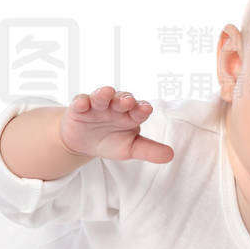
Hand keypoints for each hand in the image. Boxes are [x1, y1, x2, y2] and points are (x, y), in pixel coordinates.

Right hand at [59, 86, 173, 163]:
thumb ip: (149, 150)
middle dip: (125, 99)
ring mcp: (98, 105)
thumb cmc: (111, 141)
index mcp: (131, 115)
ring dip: (104, 94)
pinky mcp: (79, 108)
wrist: (84, 143)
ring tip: (106, 92)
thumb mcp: (131, 148)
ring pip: (101, 96)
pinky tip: (82, 103)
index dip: (142, 109)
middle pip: (122, 99)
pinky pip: (80, 101)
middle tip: (128, 101)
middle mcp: (116, 106)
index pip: (139, 110)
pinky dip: (81, 101)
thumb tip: (170, 156)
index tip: (146, 110)